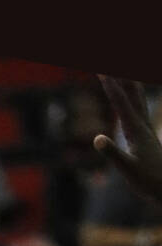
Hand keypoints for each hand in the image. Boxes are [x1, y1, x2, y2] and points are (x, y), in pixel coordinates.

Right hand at [95, 76, 161, 206]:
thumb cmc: (148, 180)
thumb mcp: (127, 169)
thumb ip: (112, 153)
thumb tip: (97, 137)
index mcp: (136, 131)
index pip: (121, 104)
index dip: (111, 87)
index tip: (102, 71)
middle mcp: (142, 126)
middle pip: (132, 95)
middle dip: (121, 78)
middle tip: (110, 65)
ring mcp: (145, 131)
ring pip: (137, 101)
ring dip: (129, 85)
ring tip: (122, 73)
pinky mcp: (145, 137)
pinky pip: (137, 112)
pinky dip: (132, 101)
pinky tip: (129, 101)